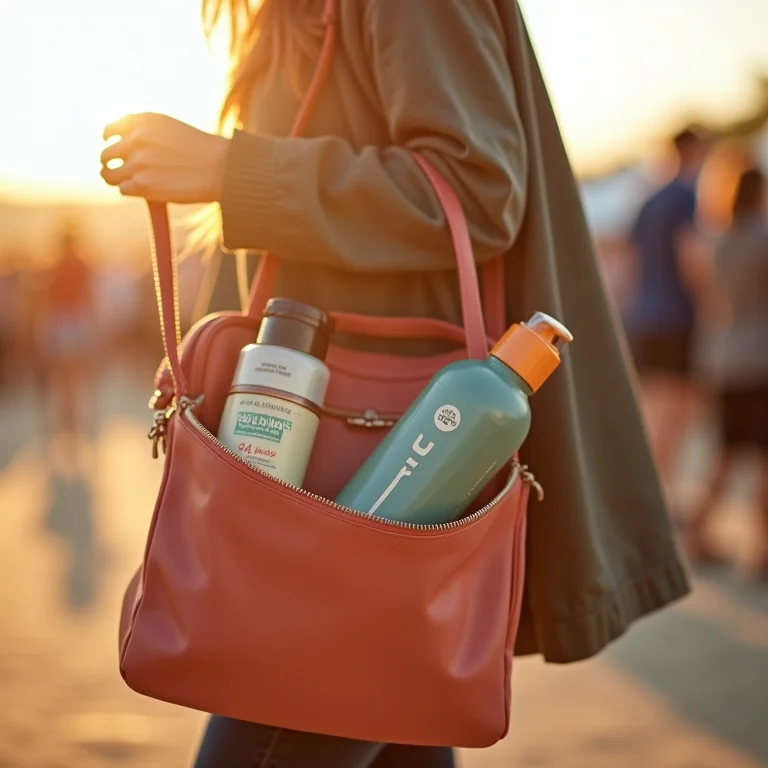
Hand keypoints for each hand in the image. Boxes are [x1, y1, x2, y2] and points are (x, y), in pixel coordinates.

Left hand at [101, 113, 228, 203]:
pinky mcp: (141, 184)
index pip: (112, 129)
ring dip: (114, 178)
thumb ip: (148, 133)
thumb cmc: (205, 152)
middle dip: (111, 162)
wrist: (222, 168)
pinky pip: (123, 189)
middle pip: (106, 153)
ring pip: (108, 173)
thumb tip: (128, 149)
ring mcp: (137, 161)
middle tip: (118, 170)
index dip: (110, 140)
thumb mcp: (173, 130)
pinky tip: (144, 190)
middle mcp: (136, 138)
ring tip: (125, 182)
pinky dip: (131, 191)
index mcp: (144, 120)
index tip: (113, 146)